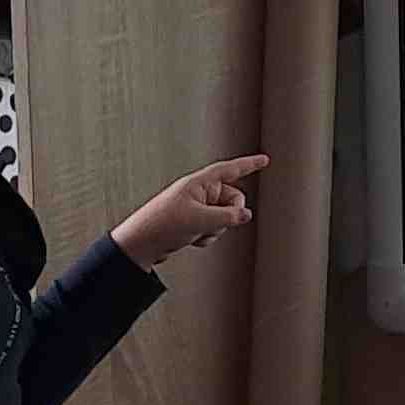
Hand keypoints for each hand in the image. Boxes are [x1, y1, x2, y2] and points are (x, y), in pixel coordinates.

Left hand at [116, 154, 269, 267]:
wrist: (141, 244)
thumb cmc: (162, 224)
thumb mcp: (201, 220)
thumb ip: (229, 217)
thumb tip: (245, 215)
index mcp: (198, 183)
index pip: (230, 170)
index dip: (249, 164)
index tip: (264, 160)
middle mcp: (199, 193)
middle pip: (232, 199)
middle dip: (228, 215)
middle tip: (213, 223)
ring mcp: (196, 208)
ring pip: (224, 217)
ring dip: (215, 228)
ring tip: (196, 232)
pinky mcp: (193, 222)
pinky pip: (213, 227)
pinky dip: (207, 236)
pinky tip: (191, 239)